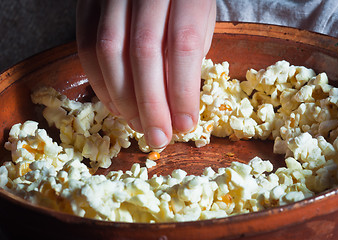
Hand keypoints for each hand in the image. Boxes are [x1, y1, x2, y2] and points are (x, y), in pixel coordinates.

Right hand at [76, 0, 215, 148]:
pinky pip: (86, 46)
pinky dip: (100, 82)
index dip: (183, 91)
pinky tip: (116, 105)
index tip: (185, 124)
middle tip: (159, 136)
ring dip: (123, 99)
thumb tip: (174, 104)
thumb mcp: (199, 18)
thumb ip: (186, 55)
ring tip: (138, 124)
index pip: (183, 45)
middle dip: (151, 104)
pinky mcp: (87, 2)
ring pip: (109, 52)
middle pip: (144, 52)